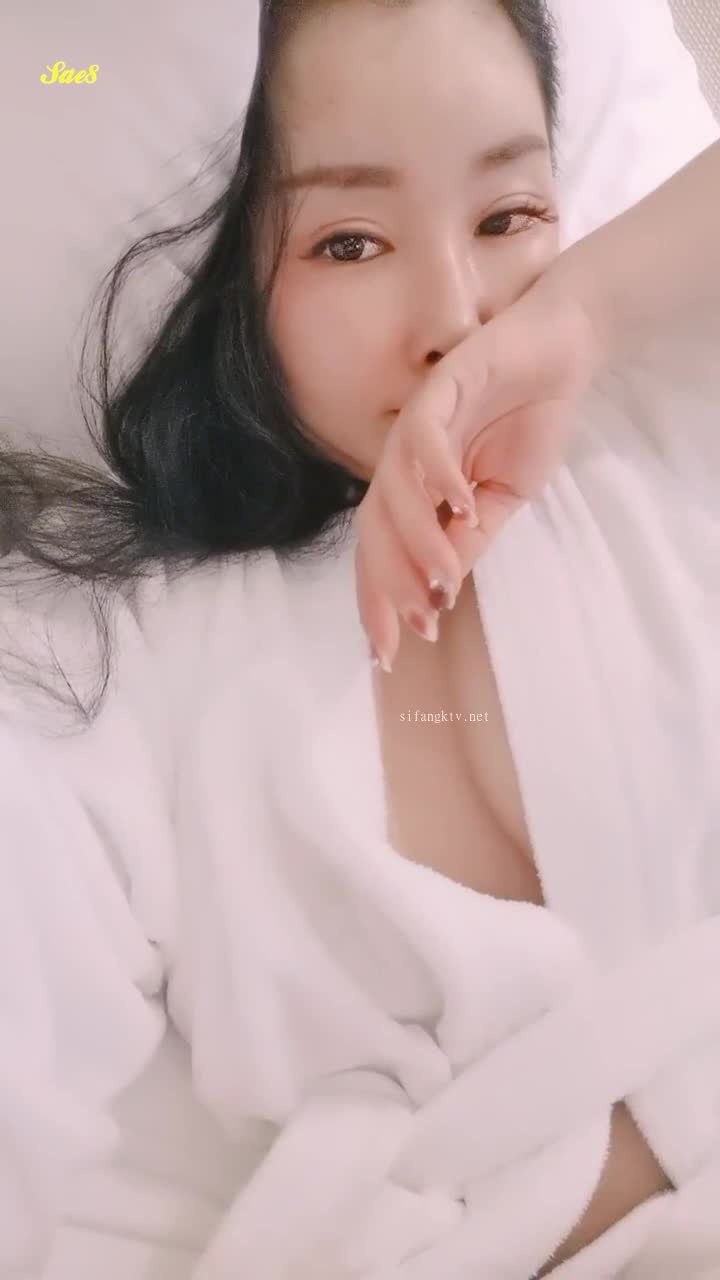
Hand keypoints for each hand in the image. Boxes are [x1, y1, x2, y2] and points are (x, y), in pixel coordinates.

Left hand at [354, 268, 605, 670]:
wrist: (560, 351)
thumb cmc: (528, 421)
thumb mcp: (503, 498)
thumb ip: (471, 538)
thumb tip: (440, 594)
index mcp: (414, 490)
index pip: (384, 552)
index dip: (380, 602)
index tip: (387, 656)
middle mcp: (403, 462)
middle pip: (374, 530)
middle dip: (386, 584)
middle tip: (411, 630)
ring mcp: (416, 426)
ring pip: (395, 492)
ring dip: (418, 540)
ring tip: (446, 580)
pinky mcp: (439, 390)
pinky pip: (425, 439)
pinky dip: (439, 473)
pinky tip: (461, 504)